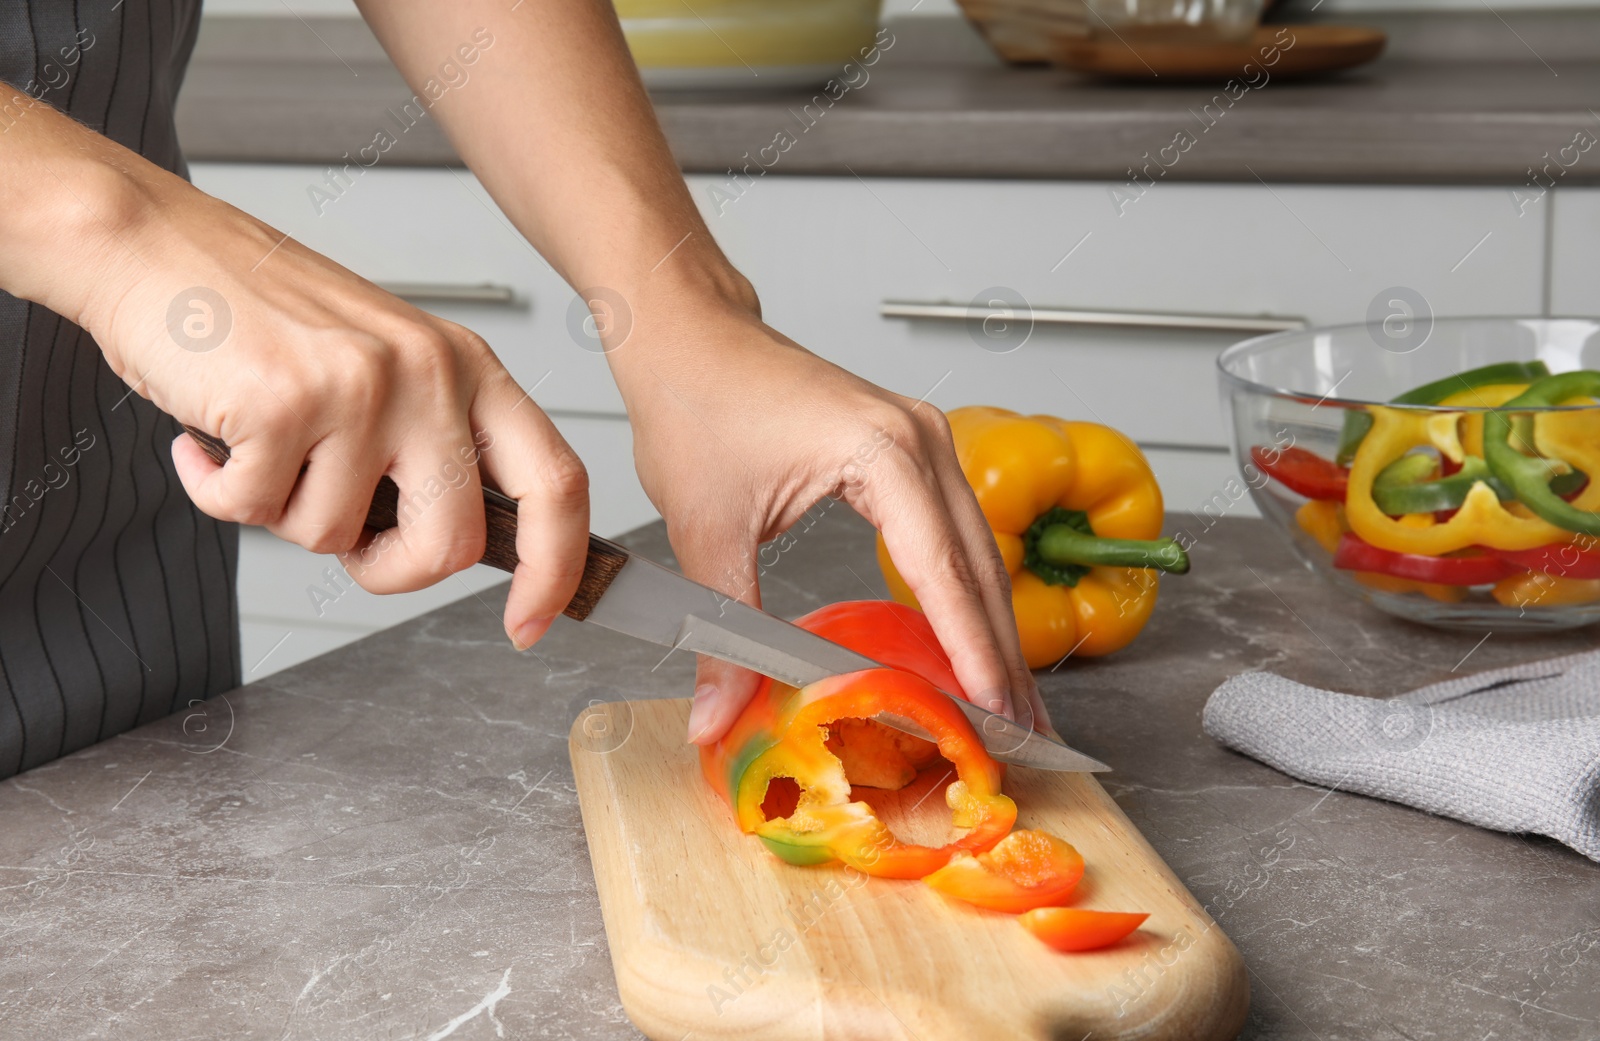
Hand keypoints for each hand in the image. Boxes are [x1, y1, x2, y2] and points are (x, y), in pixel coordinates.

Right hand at [77, 174, 589, 648]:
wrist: (150, 240)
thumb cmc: (257, 313)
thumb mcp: (383, 367)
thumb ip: (429, 447)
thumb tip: (455, 549)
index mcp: (468, 367)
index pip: (555, 481)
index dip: (553, 568)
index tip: (529, 623)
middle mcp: (430, 372)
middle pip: (451, 544)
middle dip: (389, 572)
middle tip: (346, 543)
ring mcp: (361, 386)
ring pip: (336, 536)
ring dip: (283, 512)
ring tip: (260, 441)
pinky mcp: (284, 403)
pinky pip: (253, 512)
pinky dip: (216, 490)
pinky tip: (212, 434)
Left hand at [609, 300, 1049, 743]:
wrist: (690, 336)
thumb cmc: (697, 404)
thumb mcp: (707, 528)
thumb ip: (723, 632)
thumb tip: (714, 717)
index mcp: (883, 452)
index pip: (943, 571)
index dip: (972, 651)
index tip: (996, 713)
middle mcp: (921, 440)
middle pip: (981, 565)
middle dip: (1002, 654)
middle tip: (1022, 733)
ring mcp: (924, 440)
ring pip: (977, 550)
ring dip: (992, 627)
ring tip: (1009, 703)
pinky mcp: (910, 449)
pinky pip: (953, 532)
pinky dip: (966, 592)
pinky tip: (970, 641)